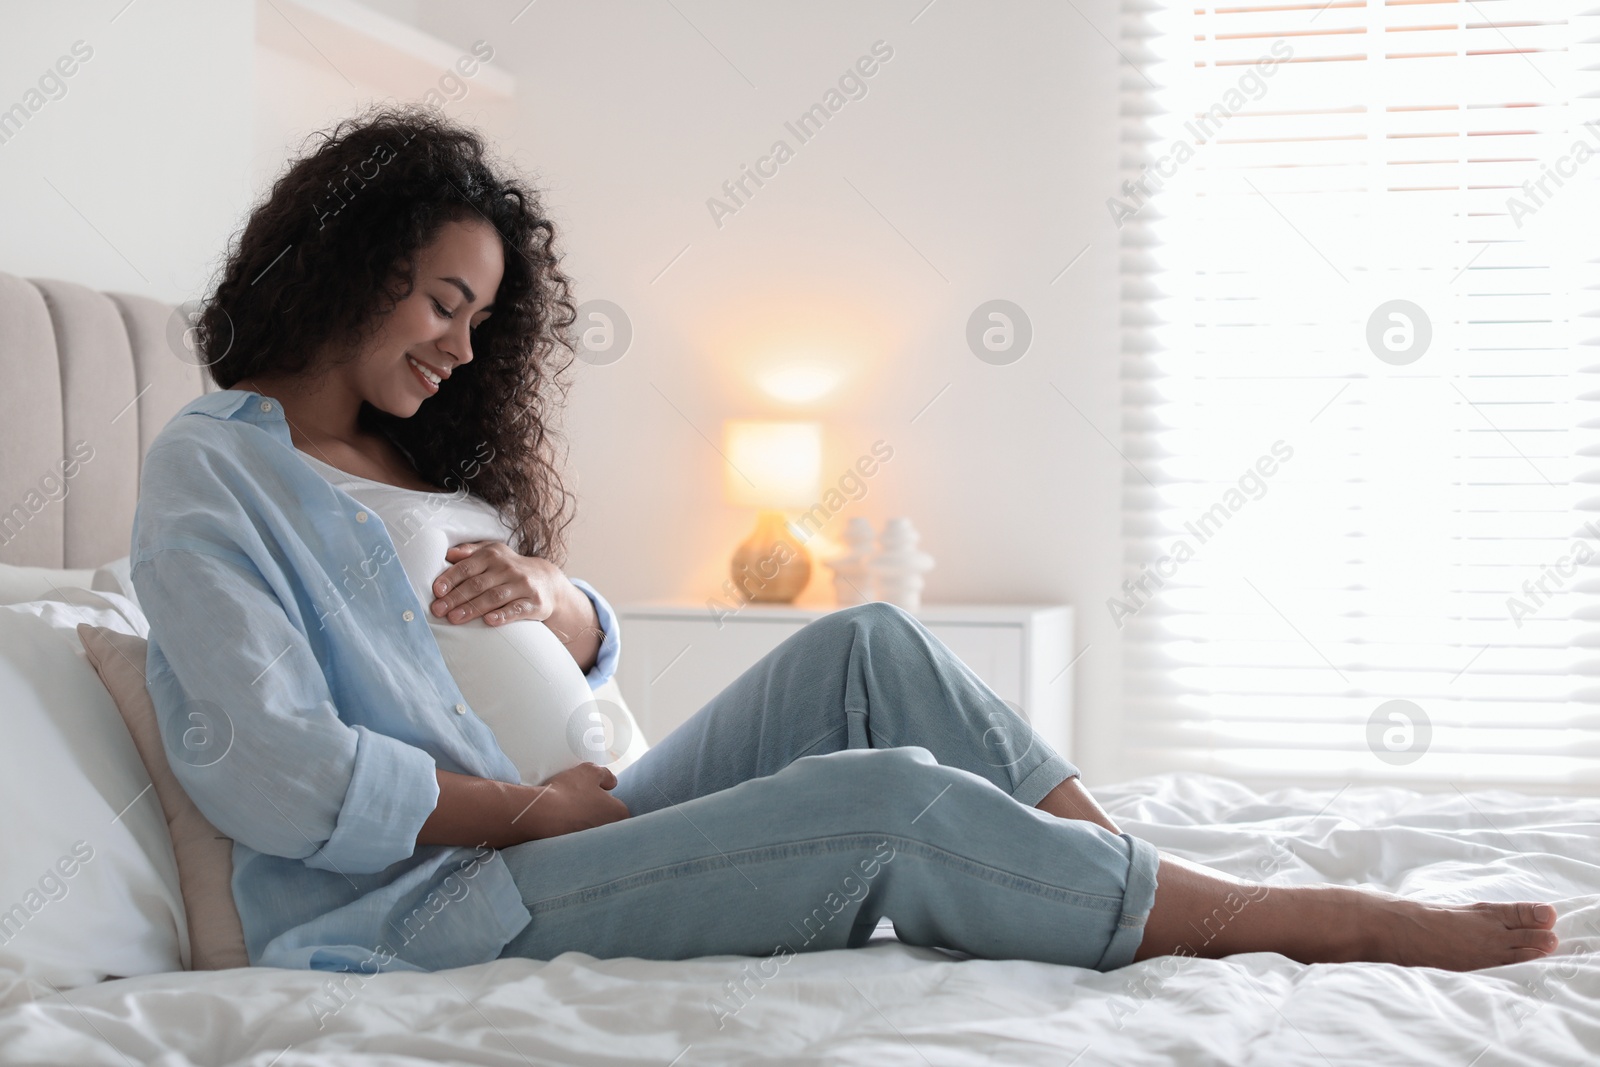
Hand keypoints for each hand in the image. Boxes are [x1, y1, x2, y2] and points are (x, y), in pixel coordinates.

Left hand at [431, 541, 560, 625]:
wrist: (547, 581)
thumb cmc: (509, 568)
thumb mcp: (492, 553)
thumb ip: (470, 552)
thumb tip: (448, 554)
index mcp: (493, 555)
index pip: (467, 567)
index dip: (450, 579)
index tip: (436, 592)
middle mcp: (507, 568)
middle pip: (477, 584)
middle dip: (456, 598)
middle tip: (438, 610)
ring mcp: (522, 585)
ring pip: (494, 597)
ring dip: (473, 608)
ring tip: (454, 619)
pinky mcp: (534, 602)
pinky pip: (517, 609)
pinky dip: (503, 615)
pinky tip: (489, 621)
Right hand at [518, 762, 630, 839]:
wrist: (541, 814)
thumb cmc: (569, 791)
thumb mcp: (590, 770)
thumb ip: (605, 775)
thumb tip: (611, 783)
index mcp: (619, 814)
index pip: (619, 808)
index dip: (606, 800)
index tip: (592, 795)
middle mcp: (611, 832)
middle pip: (607, 822)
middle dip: (596, 814)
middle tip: (579, 804)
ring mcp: (595, 844)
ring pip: (593, 832)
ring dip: (583, 824)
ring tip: (568, 813)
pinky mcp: (578, 852)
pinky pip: (578, 843)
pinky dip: (571, 835)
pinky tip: (560, 825)